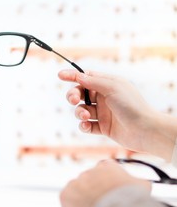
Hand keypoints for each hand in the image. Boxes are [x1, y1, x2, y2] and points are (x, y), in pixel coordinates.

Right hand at [58, 69, 176, 160]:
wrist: (145, 130)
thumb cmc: (132, 105)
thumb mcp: (112, 88)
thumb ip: (92, 81)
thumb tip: (77, 75)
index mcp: (108, 85)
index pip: (86, 78)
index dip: (73, 76)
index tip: (60, 76)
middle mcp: (104, 98)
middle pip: (80, 94)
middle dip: (73, 96)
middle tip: (74, 100)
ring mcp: (103, 113)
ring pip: (81, 110)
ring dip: (80, 112)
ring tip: (86, 116)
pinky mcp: (103, 127)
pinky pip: (87, 125)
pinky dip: (84, 126)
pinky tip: (87, 125)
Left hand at [59, 160, 150, 206]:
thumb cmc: (130, 197)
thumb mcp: (141, 186)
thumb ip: (137, 182)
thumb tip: (142, 184)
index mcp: (106, 166)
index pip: (103, 170)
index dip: (105, 182)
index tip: (108, 191)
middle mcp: (89, 171)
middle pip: (89, 182)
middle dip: (93, 191)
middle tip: (100, 203)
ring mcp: (75, 182)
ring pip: (78, 190)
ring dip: (82, 198)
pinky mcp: (66, 194)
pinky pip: (67, 199)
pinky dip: (71, 206)